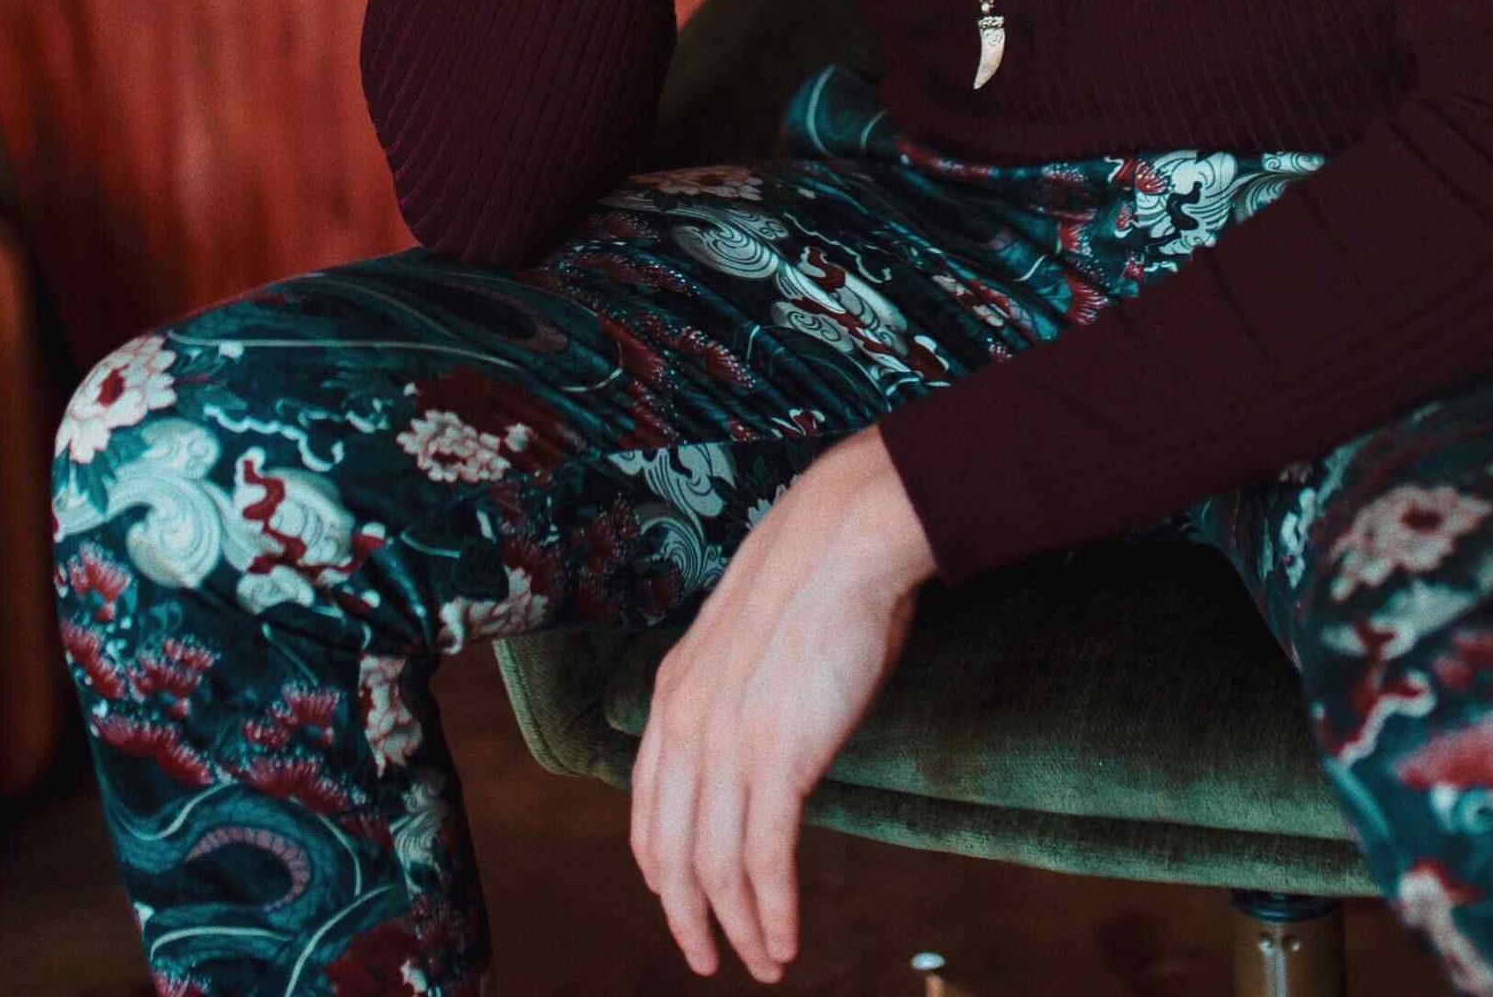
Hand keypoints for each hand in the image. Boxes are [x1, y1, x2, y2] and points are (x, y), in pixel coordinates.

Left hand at [629, 422, 937, 980]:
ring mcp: (727, 744)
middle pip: (671, 853)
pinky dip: (773, 912)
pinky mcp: (776, 757)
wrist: (843, 538)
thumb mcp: (751, 638)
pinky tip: (787, 940)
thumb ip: (739, 689)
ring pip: (716, 869)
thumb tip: (762, 728)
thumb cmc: (817, 578)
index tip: (681, 904)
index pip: (650, 809)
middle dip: (689, 919)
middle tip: (710, 960)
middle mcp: (686, 725)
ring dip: (739, 929)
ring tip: (764, 962)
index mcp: (674, 693)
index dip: (663, 870)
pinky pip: (765, 861)